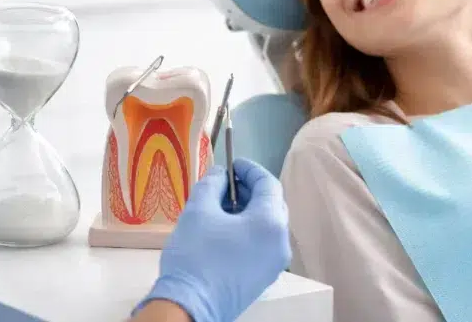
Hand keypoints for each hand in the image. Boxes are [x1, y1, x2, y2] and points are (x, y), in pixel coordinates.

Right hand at [134, 158, 291, 321]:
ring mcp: (274, 263)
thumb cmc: (196, 256)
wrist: (190, 306)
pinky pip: (261, 242)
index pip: (268, 183)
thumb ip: (212, 184)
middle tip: (224, 184)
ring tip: (218, 206)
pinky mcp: (263, 276)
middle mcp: (280, 242)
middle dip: (248, 189)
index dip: (249, 169)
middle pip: (271, 203)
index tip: (231, 164)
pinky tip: (222, 229)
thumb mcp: (199, 210)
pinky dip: (247, 229)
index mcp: (270, 223)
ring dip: (246, 209)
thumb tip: (219, 174)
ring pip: (266, 224)